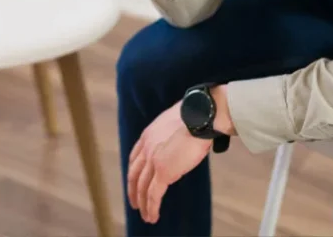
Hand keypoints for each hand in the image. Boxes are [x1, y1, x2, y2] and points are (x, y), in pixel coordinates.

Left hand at [126, 101, 210, 223]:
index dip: (134, 171)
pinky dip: (151, 208)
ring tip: (145, 215)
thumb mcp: (176, 123)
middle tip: (134, 202)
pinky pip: (153, 195)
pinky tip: (152, 216)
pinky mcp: (163, 172)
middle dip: (133, 190)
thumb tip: (182, 139)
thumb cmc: (196, 117)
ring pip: (142, 187)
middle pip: (134, 174)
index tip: (134, 180)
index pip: (135, 157)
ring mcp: (153, 160)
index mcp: (148, 135)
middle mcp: (147, 148)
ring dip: (142, 203)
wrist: (199, 116)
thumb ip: (172, 134)